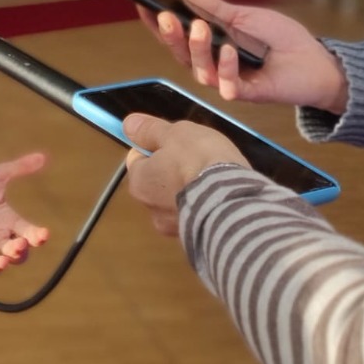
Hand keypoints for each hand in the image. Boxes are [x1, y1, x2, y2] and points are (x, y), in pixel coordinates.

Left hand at [122, 113, 246, 235]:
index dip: (155, 147)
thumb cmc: (199, 161)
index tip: (175, 143)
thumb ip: (150, 130)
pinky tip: (223, 196)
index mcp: (139, 183)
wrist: (234, 201)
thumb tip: (128, 125)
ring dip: (192, 191)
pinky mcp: (199, 239)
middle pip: (158, 183)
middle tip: (198, 159)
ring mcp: (175, 229)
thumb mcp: (175, 134)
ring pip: (180, 202)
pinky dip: (207, 207)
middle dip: (174, 171)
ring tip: (215, 178)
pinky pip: (200, 216)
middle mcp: (151, 211)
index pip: (137, 160)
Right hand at [137, 0, 348, 111]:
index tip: (144, 9)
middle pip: (182, 55)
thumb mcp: (248, 15)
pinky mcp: (244, 94)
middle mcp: (215, 63)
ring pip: (199, 70)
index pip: (179, 37)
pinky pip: (225, 85)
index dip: (160, 26)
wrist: (316, 62)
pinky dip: (226, 67)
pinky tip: (230, 50)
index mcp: (214, 44)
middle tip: (166, 19)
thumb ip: (218, 9)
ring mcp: (227, 80)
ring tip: (200, 28)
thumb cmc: (285, 38)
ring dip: (197, 49)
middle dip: (171, 37)